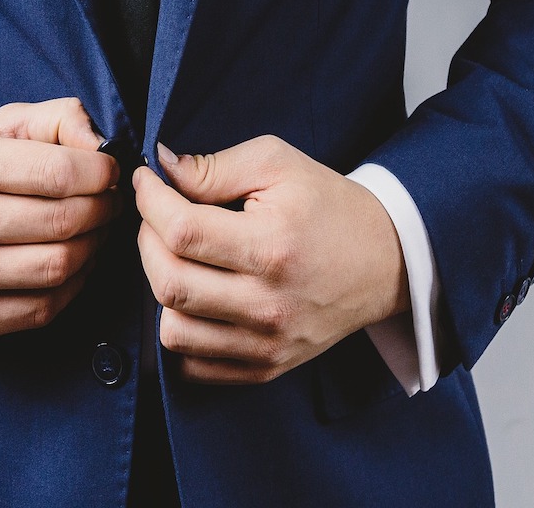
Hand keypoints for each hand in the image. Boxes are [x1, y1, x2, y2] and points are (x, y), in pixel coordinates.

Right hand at [0, 98, 119, 338]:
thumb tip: (101, 143)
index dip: (101, 173)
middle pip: (66, 221)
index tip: (108, 172)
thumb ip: (54, 119)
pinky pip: (43, 308)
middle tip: (108, 203)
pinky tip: (72, 265)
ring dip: (94, 249)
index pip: (61, 172)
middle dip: (103, 210)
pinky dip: (72, 287)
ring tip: (93, 232)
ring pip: (60, 266)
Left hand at [133, 136, 408, 384]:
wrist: (386, 261)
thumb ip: (214, 166)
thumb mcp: (278, 164)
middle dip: (147, 241)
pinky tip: (194, 296)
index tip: (147, 182)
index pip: (182, 231)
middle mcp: (268, 304)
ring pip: (172, 330)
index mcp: (273, 247)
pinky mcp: (266, 368)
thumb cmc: (327, 205)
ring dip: (161, 287)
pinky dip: (180, 330)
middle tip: (158, 217)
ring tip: (177, 257)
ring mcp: (267, 344)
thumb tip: (160, 167)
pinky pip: (192, 364)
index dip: (150, 201)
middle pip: (168, 282)